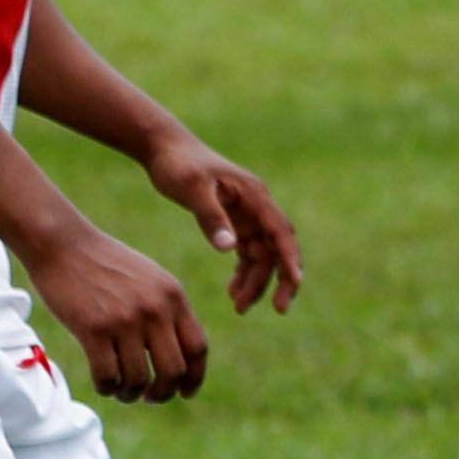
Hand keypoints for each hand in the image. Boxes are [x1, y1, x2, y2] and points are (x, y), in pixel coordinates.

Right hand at [28, 219, 209, 402]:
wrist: (63, 244)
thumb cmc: (104, 264)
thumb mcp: (150, 279)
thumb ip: (167, 311)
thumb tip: (178, 354)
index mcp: (173, 297)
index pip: (198, 348)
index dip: (195, 378)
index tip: (185, 392)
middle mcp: (155, 309)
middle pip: (174, 370)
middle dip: (164, 393)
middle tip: (150, 397)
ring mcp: (125, 319)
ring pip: (140, 378)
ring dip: (132, 393)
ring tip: (123, 392)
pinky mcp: (93, 328)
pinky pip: (108, 375)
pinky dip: (108, 388)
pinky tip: (104, 385)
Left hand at [143, 137, 305, 318]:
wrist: (164, 148)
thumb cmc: (178, 165)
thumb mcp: (192, 190)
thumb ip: (211, 218)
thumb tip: (230, 249)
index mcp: (255, 196)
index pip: (281, 232)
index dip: (290, 259)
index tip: (294, 284)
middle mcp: (257, 207)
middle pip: (277, 249)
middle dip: (277, 280)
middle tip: (277, 309)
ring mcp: (247, 215)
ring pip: (262, 255)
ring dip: (256, 281)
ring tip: (238, 307)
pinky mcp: (234, 221)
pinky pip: (246, 253)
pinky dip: (243, 272)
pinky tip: (232, 290)